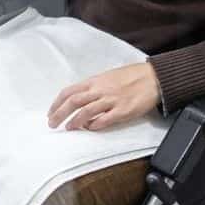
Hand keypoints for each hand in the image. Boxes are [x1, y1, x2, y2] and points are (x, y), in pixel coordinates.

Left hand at [47, 62, 161, 131]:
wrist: (154, 77)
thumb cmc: (132, 76)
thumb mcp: (108, 77)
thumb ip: (94, 88)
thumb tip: (80, 100)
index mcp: (95, 81)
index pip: (69, 91)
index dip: (57, 103)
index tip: (51, 112)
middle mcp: (101, 90)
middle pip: (74, 102)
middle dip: (60, 114)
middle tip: (52, 124)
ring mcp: (112, 100)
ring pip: (86, 111)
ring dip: (74, 121)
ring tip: (68, 128)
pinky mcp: (123, 110)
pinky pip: (105, 120)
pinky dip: (95, 126)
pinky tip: (90, 128)